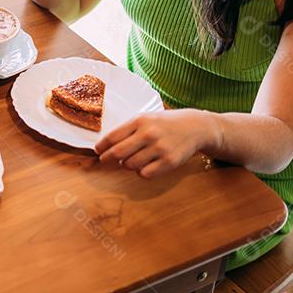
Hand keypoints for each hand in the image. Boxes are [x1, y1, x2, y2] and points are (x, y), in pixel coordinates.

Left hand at [94, 108, 219, 178]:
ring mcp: (159, 148)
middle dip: (107, 158)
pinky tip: (144, 166)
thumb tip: (105, 144)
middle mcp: (148, 134)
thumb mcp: (146, 118)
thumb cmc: (164, 123)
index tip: (97, 151)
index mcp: (139, 121)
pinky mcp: (169, 162)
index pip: (112, 137)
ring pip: (130, 165)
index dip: (102, 146)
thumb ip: (128, 129)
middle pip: (118, 153)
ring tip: (130, 160)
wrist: (194, 127)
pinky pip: (145, 174)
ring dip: (126, 165)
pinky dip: (140, 172)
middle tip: (104, 160)